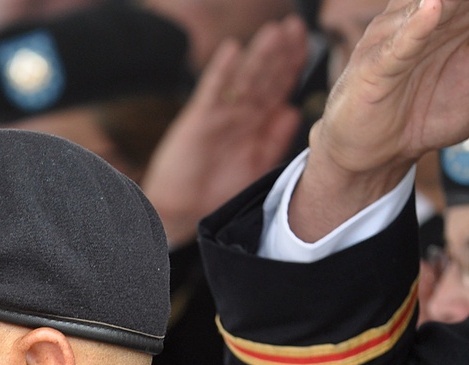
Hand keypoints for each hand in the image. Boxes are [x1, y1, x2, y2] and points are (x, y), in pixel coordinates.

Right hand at [140, 15, 307, 245]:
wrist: (183, 212)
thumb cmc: (218, 193)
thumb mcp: (257, 167)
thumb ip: (275, 139)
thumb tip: (294, 111)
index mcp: (256, 123)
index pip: (279, 86)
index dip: (292, 64)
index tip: (306, 42)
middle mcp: (240, 113)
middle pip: (264, 76)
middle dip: (279, 52)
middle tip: (293, 27)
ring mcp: (220, 114)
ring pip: (243, 78)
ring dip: (258, 55)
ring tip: (273, 33)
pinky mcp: (198, 119)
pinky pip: (212, 90)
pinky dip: (222, 71)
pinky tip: (232, 51)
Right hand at [290, 0, 468, 238]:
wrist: (364, 159)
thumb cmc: (414, 122)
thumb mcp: (465, 98)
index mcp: (437, 22)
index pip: (455, 7)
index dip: (463, 7)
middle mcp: (414, 22)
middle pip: (443, 2)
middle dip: (458, 1)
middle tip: (464, 3)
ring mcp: (392, 43)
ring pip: (426, 9)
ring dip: (445, 2)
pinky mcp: (375, 71)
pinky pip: (399, 46)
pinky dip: (416, 28)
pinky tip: (434, 8)